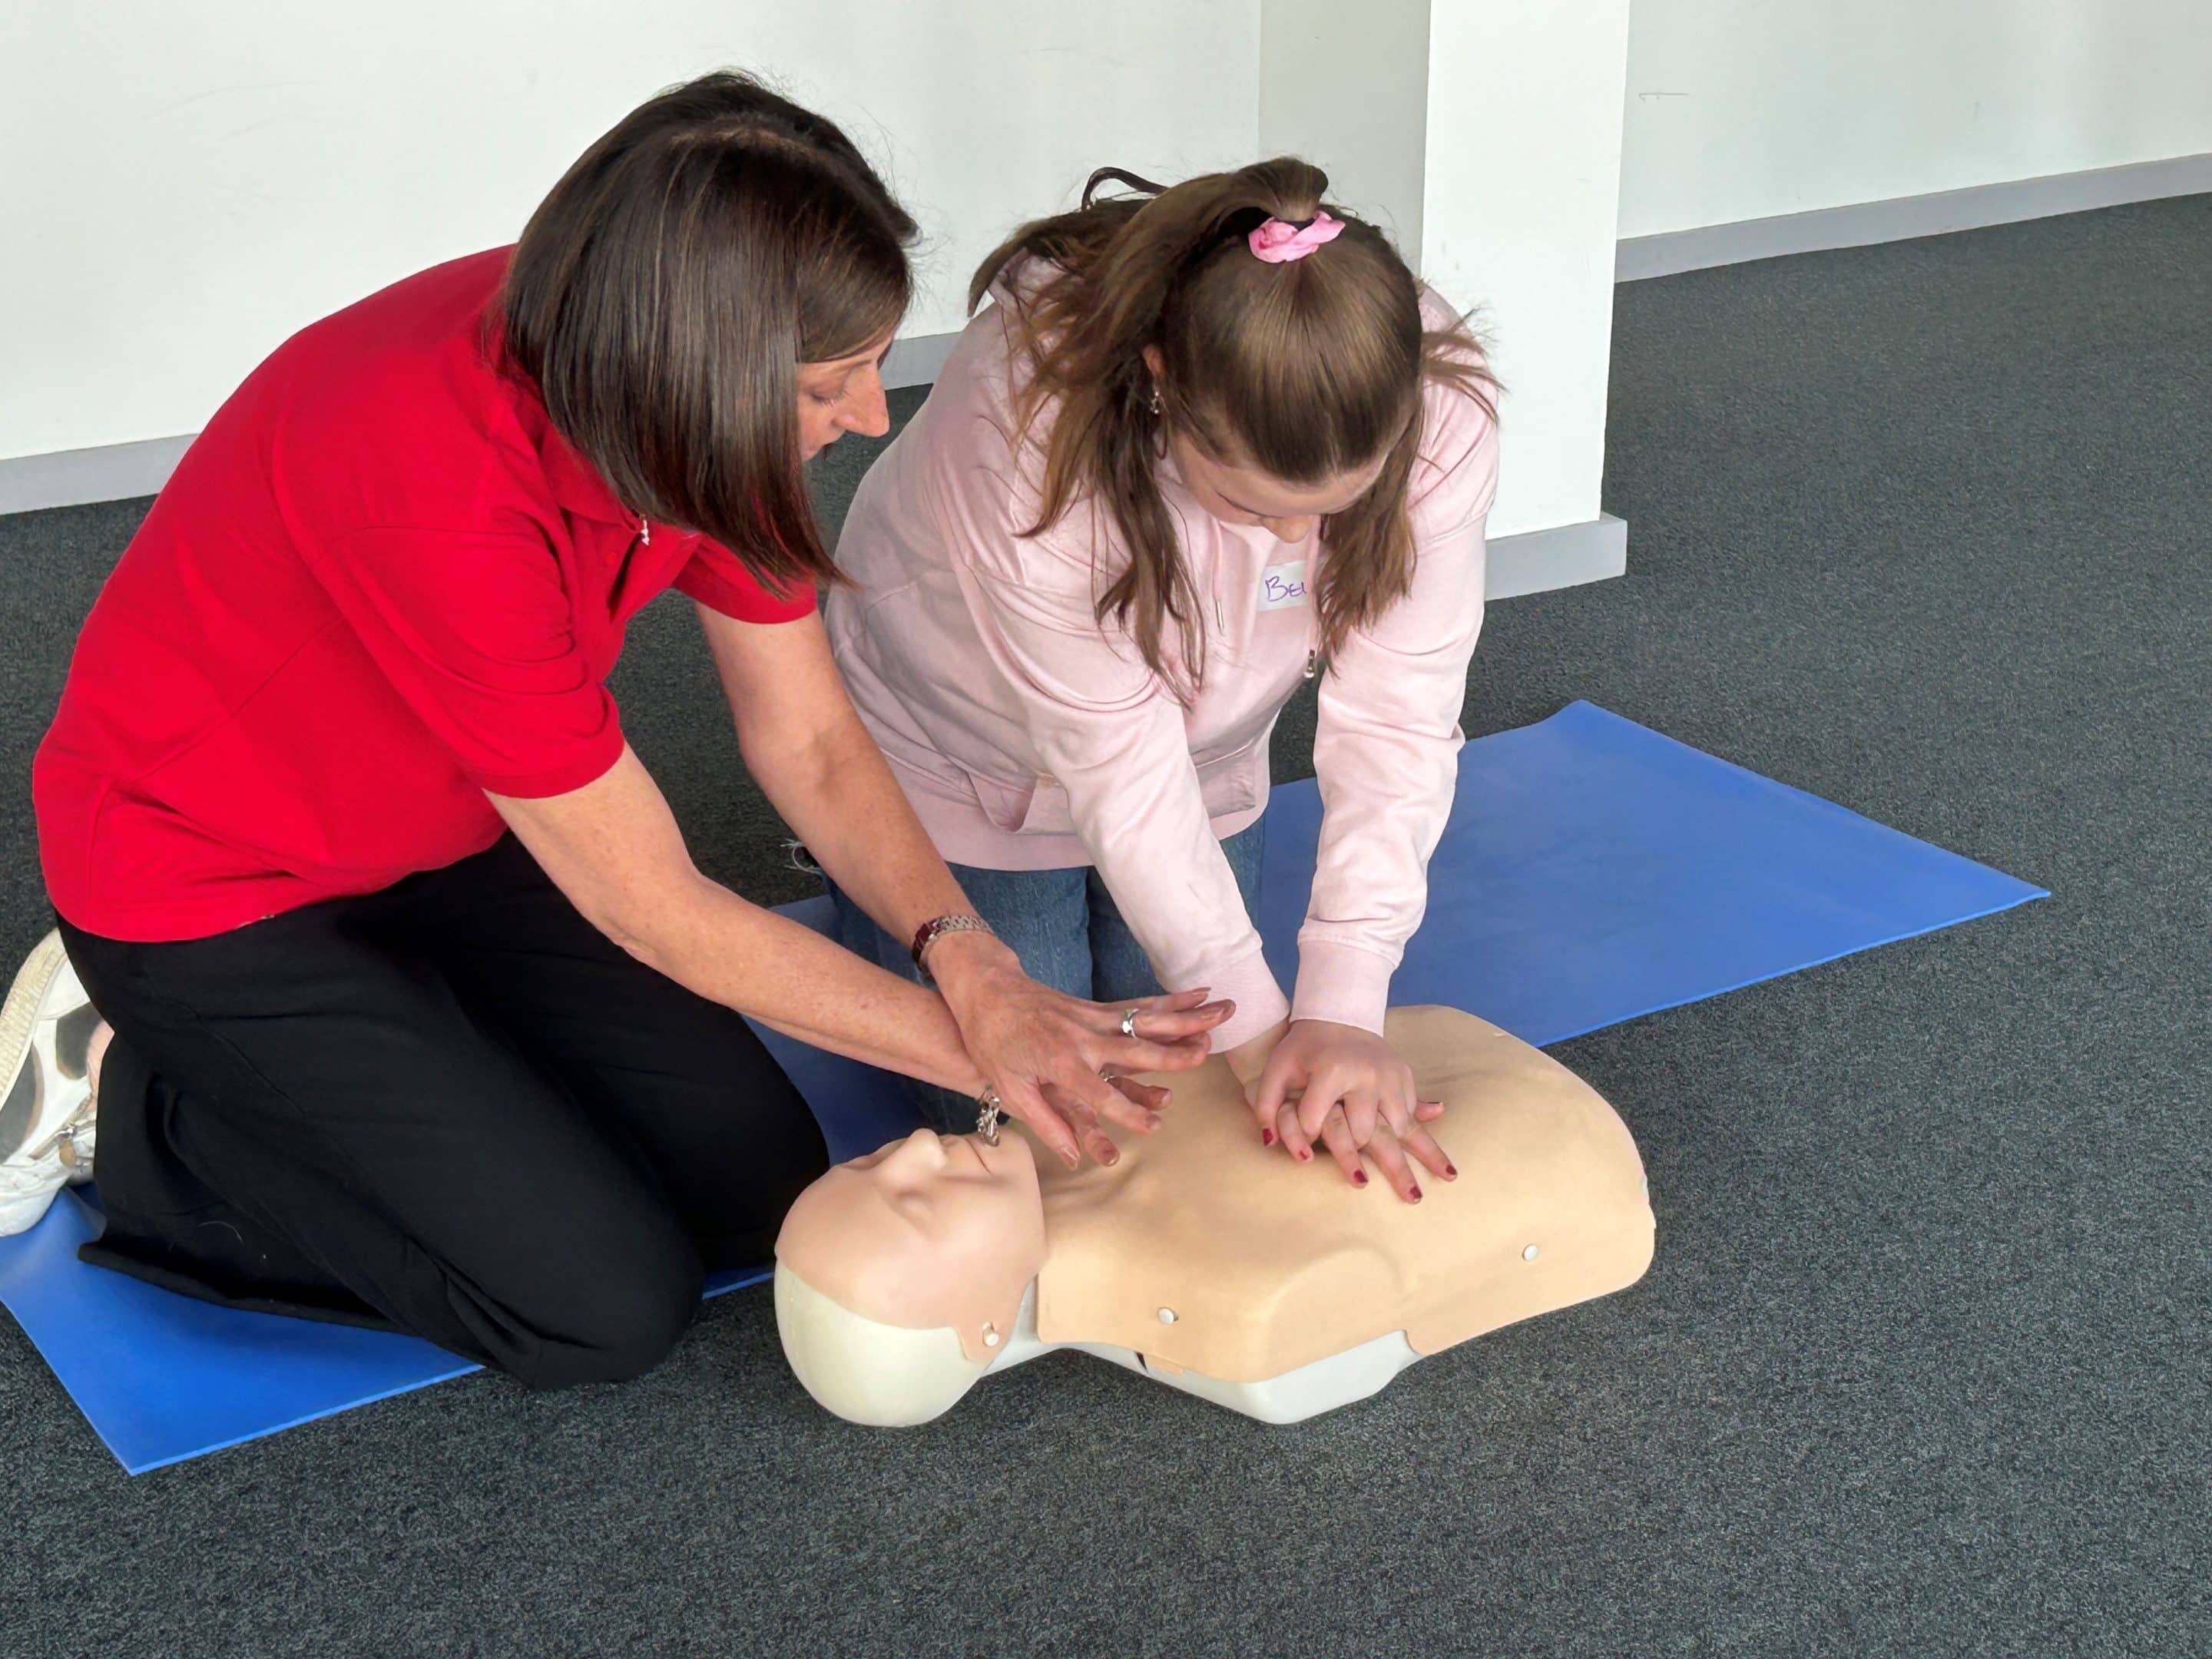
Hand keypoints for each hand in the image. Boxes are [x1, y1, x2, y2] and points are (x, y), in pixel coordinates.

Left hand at [930, 932, 1229, 1167]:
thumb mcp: (1009, 1088)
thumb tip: (1072, 1159)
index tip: (1154, 1126)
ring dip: (1188, 1016)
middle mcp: (1083, 1037)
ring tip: (1225, 1012)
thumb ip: (1046, 1123)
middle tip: (1206, 1053)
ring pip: (1148, 1020)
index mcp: (1060, 1062)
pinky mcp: (1097, 1007)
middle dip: (1173, 1051)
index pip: (1099, 1093)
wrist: (986, 990)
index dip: (1126, 1111)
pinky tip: (1200, 996)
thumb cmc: (992, 1042)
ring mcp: (1093, 1018)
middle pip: (1136, 1047)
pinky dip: (1172, 1001)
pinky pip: (1140, 1006)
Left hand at [1231, 1020, 1453, 1202]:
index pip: (1319, 1121)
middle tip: (1385, 1191)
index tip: (1305, 1144)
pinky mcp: (1405, 1077)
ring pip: (1400, 1129)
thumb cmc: (1302, 1049)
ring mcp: (1390, 1076)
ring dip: (1415, 1161)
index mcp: (1333, 1070)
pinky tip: (1444, 1168)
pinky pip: (1414, 1116)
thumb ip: (1265, 1103)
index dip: (1306, 1136)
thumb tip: (1269, 1142)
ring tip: (1427, 1192)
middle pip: (1367, 1133)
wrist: (1337, 1015)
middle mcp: (1367, 1075)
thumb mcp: (1277, 1069)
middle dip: (1368, 1160)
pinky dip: (1426, 1142)